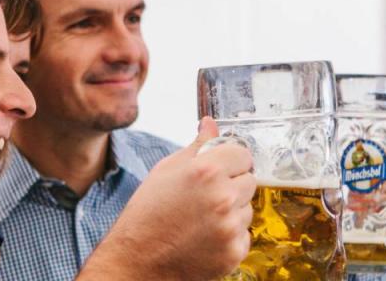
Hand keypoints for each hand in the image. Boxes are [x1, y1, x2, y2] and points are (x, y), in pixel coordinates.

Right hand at [77, 117, 255, 280]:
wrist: (136, 262)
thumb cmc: (146, 215)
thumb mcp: (166, 171)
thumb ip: (196, 146)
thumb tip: (210, 123)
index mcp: (206, 171)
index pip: (243, 154)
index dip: (230, 161)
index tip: (220, 169)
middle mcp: (222, 197)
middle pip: (249, 180)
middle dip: (232, 185)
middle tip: (205, 197)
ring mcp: (230, 227)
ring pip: (247, 208)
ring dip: (232, 211)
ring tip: (201, 219)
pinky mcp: (233, 252)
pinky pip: (244, 235)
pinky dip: (230, 236)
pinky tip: (205, 237)